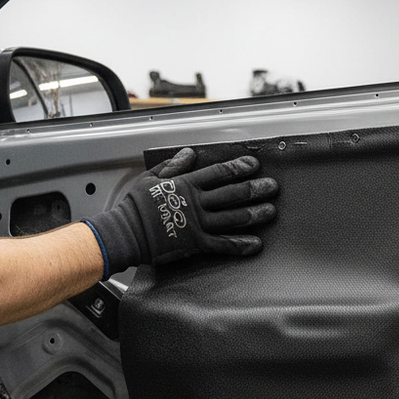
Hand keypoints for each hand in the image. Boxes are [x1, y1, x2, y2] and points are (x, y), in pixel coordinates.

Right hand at [84, 148, 277, 276]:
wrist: (126, 233)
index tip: (253, 165)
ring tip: (271, 210)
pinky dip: (241, 244)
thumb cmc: (135, 206)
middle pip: (232, 193)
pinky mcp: (196, 243)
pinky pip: (223, 244)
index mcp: (186, 184)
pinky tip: (256, 244)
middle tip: (272, 187)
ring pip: (233, 217)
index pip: (219, 173)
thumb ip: (173, 165)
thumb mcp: (151, 178)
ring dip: (255, 213)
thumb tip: (189, 153)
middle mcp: (196, 203)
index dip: (239, 168)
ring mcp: (198, 224)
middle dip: (255, 189)